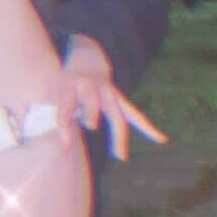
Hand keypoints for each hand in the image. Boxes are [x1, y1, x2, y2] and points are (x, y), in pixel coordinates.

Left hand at [46, 35, 167, 159]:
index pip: (65, 105)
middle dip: (91, 113)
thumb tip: (62, 148)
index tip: (65, 143)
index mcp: (69, 86)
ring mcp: (107, 92)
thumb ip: (57, 118)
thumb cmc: (67, 84)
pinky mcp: (119, 98)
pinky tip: (161, 139)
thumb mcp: (55, 94)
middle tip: (91, 126)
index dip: (64, 123)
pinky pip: (134, 114)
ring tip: (120, 157)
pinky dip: (147, 127)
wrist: (85, 60)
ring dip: (118, 135)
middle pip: (92, 101)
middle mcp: (89, 87)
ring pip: (116, 113)